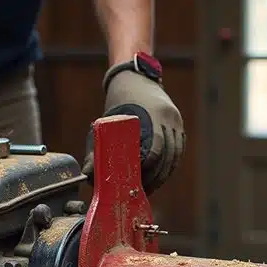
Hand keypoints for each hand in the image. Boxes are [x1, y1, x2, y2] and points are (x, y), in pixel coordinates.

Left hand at [83, 70, 184, 194]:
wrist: (136, 76)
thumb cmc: (119, 99)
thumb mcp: (106, 121)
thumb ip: (97, 148)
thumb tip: (88, 174)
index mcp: (154, 115)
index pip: (156, 150)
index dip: (148, 169)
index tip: (137, 181)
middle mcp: (169, 118)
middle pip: (168, 157)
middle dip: (156, 177)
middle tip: (143, 191)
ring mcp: (177, 121)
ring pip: (175, 156)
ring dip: (164, 174)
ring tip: (151, 187)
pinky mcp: (178, 125)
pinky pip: (178, 150)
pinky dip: (170, 165)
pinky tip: (159, 175)